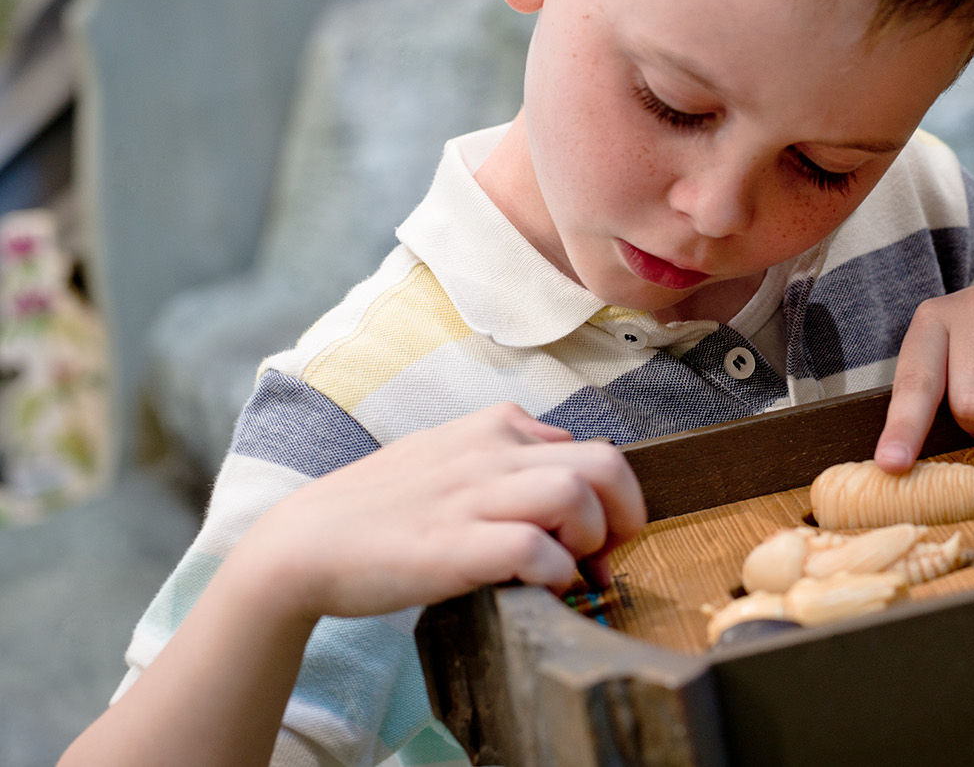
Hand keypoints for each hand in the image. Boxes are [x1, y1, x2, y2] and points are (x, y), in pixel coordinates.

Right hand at [236, 403, 646, 623]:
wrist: (305, 542)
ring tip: (571, 569)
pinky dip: (553, 574)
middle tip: (606, 554)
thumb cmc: (383, 504)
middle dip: (625, 516)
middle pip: (604, 464)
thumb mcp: (449, 451)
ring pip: (575, 498)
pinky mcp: (452, 548)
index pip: (593, 447)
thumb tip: (566, 452)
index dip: (613, 497)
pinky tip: (541, 588)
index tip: (601, 535)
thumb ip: (508, 447)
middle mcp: (490, 453)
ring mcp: (471, 499)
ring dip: (590, 541)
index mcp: (495, 427)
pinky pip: (533, 552)